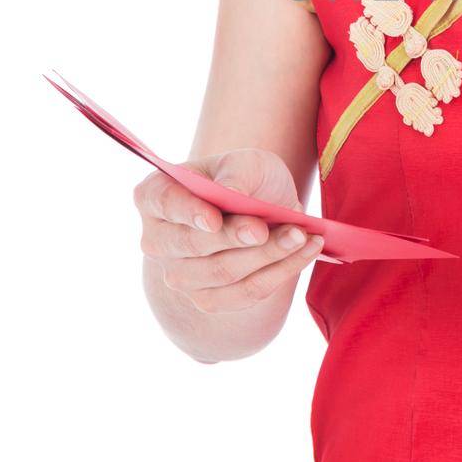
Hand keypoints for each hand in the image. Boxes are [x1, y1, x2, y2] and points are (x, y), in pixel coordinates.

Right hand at [134, 147, 324, 312]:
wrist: (264, 209)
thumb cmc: (247, 179)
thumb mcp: (247, 162)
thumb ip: (236, 174)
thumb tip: (228, 193)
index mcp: (155, 195)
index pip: (165, 204)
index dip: (187, 213)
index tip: (214, 220)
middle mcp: (157, 240)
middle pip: (194, 246)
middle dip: (241, 237)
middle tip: (286, 227)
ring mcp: (179, 275)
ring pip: (223, 272)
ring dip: (269, 256)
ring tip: (304, 236)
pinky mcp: (207, 300)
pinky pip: (244, 294)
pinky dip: (279, 273)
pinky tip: (305, 252)